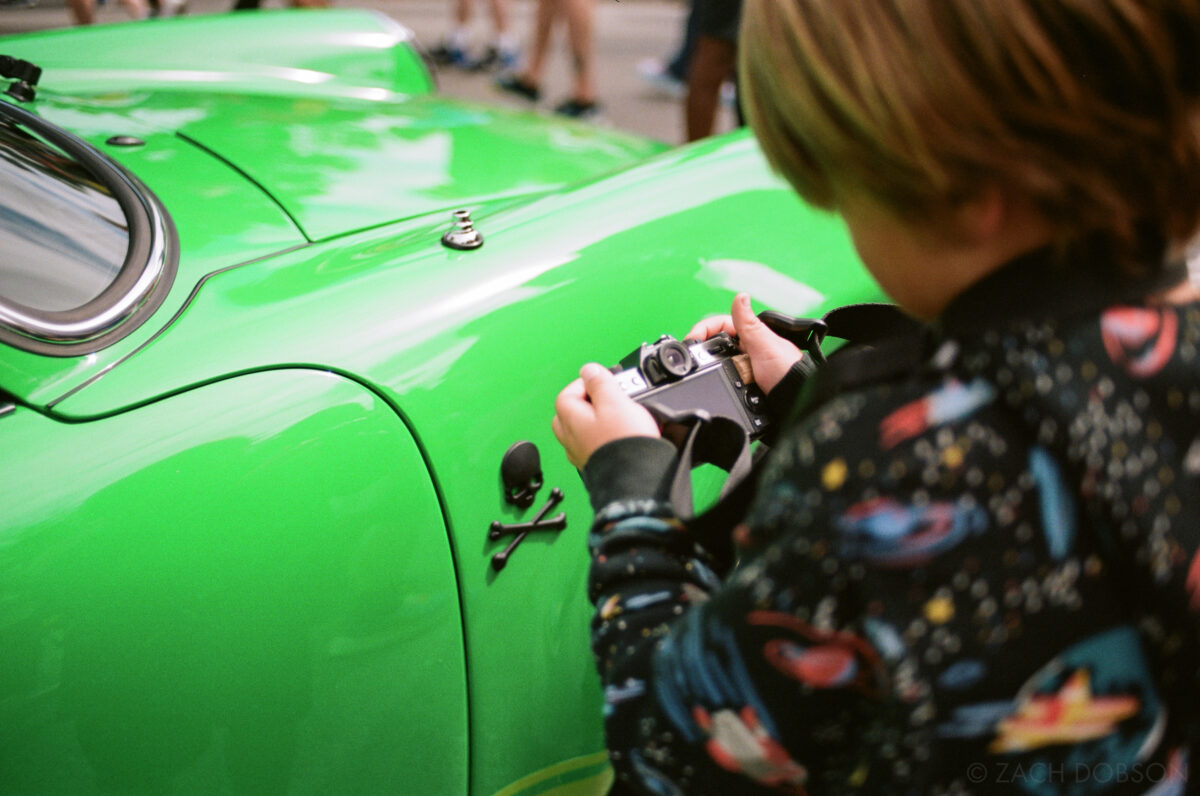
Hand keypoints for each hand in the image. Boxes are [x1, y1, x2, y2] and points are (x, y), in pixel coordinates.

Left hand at [552, 363, 660, 468]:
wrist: (636, 480)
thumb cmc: (623, 442)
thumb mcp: (614, 400)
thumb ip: (600, 382)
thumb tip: (589, 370)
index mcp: (570, 419)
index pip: (567, 393)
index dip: (586, 383)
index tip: (604, 380)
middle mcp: (571, 439)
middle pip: (570, 413)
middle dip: (588, 403)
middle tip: (608, 398)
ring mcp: (582, 455)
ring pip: (582, 431)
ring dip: (597, 421)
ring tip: (618, 417)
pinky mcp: (596, 465)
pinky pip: (594, 446)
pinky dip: (604, 438)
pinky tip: (620, 437)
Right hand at [687, 293, 802, 392]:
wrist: (796, 402)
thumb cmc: (788, 372)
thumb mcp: (765, 346)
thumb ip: (750, 324)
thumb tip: (741, 296)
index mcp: (751, 336)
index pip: (719, 325)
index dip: (703, 330)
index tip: (691, 340)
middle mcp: (746, 351)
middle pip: (714, 346)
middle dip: (702, 352)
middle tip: (691, 361)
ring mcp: (743, 370)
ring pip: (715, 367)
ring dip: (707, 370)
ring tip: (699, 375)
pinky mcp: (742, 388)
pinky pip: (722, 384)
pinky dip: (716, 385)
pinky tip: (712, 386)